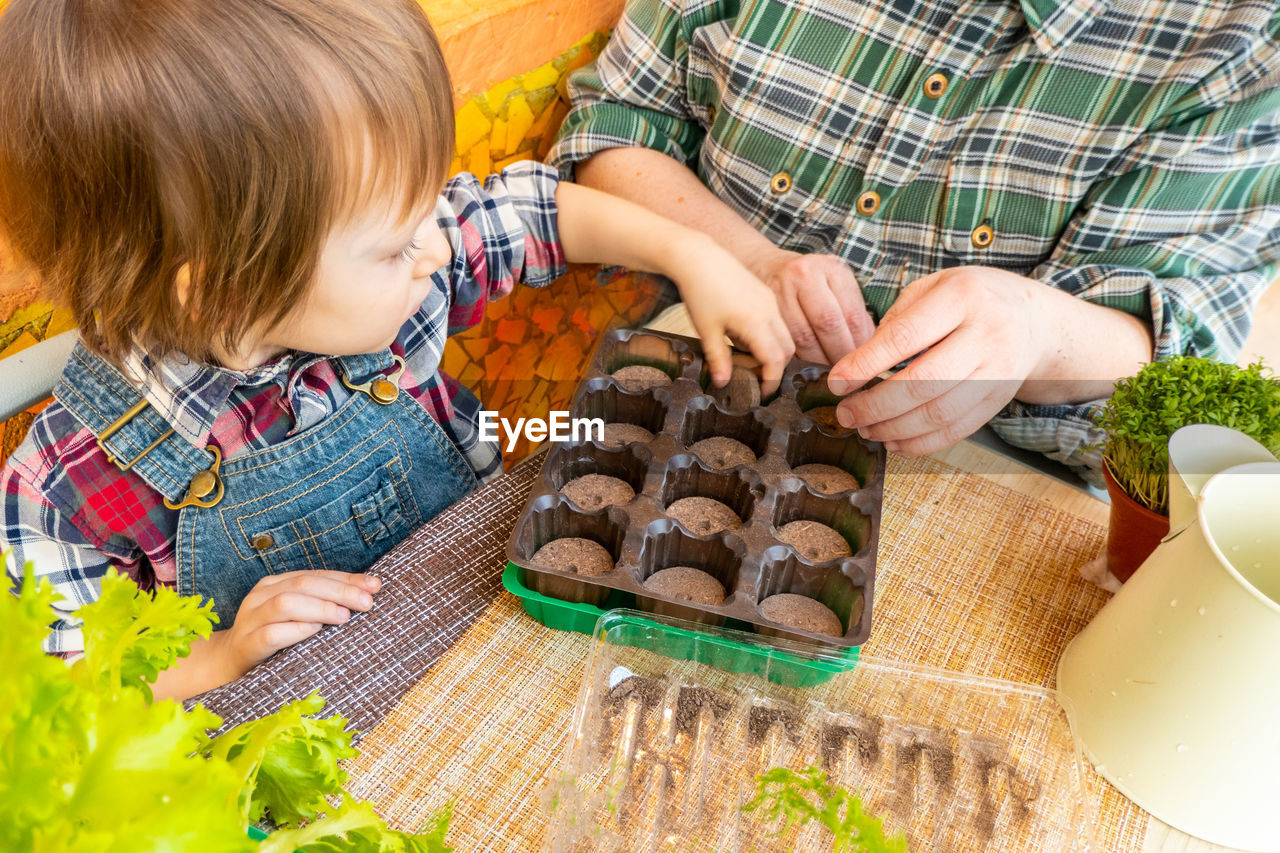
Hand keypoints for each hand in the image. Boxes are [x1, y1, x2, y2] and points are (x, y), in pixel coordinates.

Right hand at [218, 570, 381, 677]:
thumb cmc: (272, 638)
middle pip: (303, 585)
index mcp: (274, 584)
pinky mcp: (246, 645)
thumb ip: (323, 603)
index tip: (375, 585)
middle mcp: (260, 596)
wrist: (227, 664)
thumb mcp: (296, 616)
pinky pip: (271, 634)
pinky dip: (296, 630)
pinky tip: (316, 631)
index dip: (346, 578)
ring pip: (286, 603)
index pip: (315, 575)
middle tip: (366, 602)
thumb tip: (368, 592)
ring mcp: (250, 620)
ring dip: (319, 607)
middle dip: (339, 591)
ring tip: (344, 616)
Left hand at [671, 236, 794, 394]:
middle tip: (756, 380)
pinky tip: (746, 338)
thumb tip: (723, 383)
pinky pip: (777, 322)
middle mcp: (769, 311)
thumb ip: (718, 359)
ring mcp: (769, 301)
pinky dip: (770, 337)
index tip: (761, 393)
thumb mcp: (706, 330)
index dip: (771, 381)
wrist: (698, 256)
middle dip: (776, 369)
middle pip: (787, 350)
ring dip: (774, 352)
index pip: (775, 361)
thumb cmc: (700, 291)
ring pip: (785, 335)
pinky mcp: (765, 295)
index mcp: (756, 322)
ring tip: (749, 360)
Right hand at [748, 248, 874, 363]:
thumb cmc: (809, 281)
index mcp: (832, 269)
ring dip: (817, 361)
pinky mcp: (763, 307)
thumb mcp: (836, 284)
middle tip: (847, 376)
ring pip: (802, 337)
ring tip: (827, 375)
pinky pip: (783, 339)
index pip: (851, 314)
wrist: (767, 266)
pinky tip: (806, 367)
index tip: (864, 363)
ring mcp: (781, 289)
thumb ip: (853, 312)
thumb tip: (869, 347)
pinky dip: (797, 357)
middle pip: (827, 324)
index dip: (859, 345)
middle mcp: (805, 274)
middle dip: (839, 355)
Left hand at [827, 266, 1051, 454]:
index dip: (865, 364)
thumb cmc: (970, 299)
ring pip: (939, 413)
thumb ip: (898, 318)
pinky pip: (957, 430)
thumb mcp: (935, 286)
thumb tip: (859, 362)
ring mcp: (998, 371)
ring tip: (865, 429)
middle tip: (846, 414)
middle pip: (923, 382)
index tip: (836, 382)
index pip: (905, 336)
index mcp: (962, 297)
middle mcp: (986, 334)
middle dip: (875, 406)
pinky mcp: (1000, 399)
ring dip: (894, 428)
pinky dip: (921, 443)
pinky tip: (894, 440)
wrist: (1033, 319)